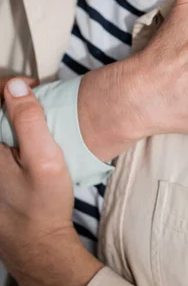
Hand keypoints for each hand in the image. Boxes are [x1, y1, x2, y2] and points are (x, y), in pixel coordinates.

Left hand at [0, 79, 102, 285]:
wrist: (36, 242)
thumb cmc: (42, 203)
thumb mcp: (44, 158)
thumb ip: (30, 120)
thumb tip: (15, 85)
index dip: (10, 88)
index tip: (35, 89)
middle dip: (12, 99)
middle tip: (37, 99)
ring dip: (12, 115)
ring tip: (36, 115)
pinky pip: (2, 140)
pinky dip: (12, 131)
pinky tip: (30, 138)